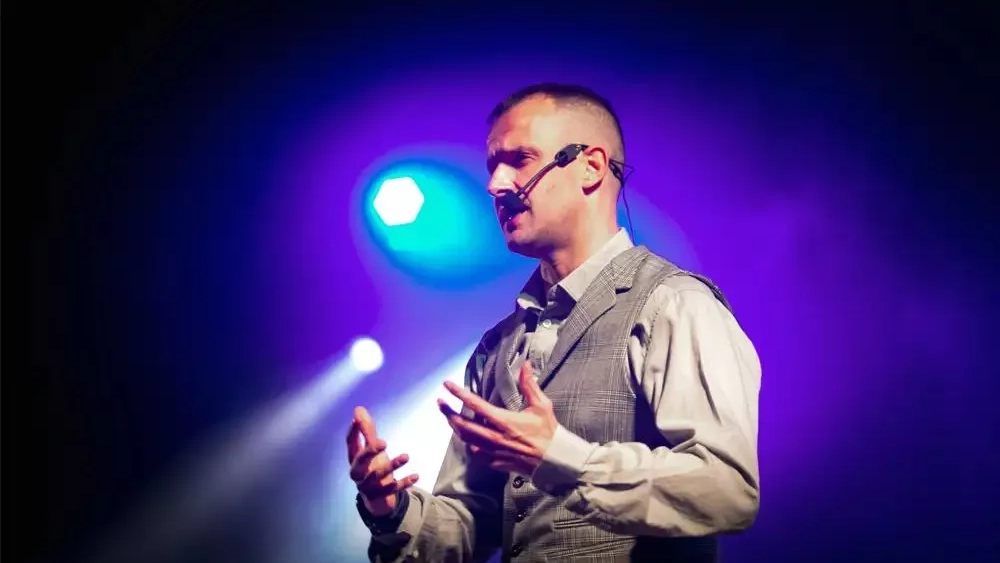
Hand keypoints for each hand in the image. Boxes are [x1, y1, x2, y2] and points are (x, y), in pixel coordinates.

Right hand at [347, 406, 418, 516]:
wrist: (377, 499)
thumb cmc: (373, 467)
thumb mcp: (371, 449)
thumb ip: (366, 430)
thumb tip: (358, 409)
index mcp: (354, 458)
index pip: (350, 443)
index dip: (354, 431)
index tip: (357, 419)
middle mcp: (358, 473)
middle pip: (360, 462)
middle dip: (370, 452)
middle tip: (384, 442)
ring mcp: (368, 486)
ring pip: (377, 476)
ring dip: (392, 466)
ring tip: (406, 456)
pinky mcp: (380, 496)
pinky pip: (392, 490)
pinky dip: (404, 482)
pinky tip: (416, 475)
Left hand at [437, 360, 557, 475]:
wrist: (555, 461)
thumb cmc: (549, 432)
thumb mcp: (541, 405)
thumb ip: (529, 385)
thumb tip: (526, 364)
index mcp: (504, 421)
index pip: (475, 405)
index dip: (459, 394)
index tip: (447, 385)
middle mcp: (495, 437)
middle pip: (463, 425)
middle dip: (448, 413)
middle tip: (440, 403)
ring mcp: (494, 452)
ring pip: (467, 440)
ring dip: (455, 428)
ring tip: (449, 418)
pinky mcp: (496, 462)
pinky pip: (477, 454)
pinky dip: (470, 445)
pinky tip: (468, 440)